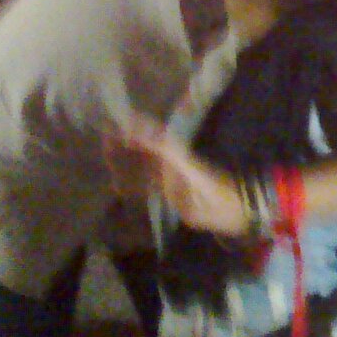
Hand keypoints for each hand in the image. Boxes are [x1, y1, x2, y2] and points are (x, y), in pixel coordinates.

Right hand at [105, 122, 258, 235]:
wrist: (232, 212)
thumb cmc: (215, 188)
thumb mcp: (189, 168)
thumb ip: (166, 150)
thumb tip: (143, 131)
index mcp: (176, 154)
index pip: (151, 137)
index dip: (134, 128)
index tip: (114, 124)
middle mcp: (171, 163)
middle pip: (145, 151)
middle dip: (125, 146)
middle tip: (104, 143)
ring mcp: (171, 179)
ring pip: (143, 170)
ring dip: (126, 166)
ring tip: (106, 162)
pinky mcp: (171, 195)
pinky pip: (148, 188)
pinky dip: (133, 187)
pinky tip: (118, 188)